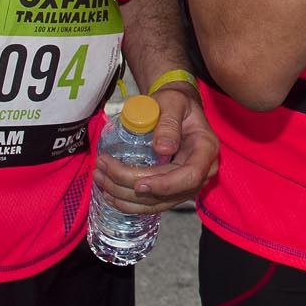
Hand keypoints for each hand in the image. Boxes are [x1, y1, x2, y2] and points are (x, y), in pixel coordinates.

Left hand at [94, 82, 219, 214]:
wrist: (175, 109)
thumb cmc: (175, 102)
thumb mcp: (172, 102)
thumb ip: (169, 122)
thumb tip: (163, 148)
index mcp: (206, 148)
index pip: (191, 175)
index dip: (165, 185)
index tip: (138, 184)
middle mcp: (202, 171)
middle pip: (169, 192)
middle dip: (132, 186)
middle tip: (103, 171)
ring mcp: (188, 184)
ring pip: (157, 202)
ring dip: (125, 197)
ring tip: (99, 179)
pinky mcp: (173, 190)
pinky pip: (152, 204)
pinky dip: (129, 203)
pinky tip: (109, 194)